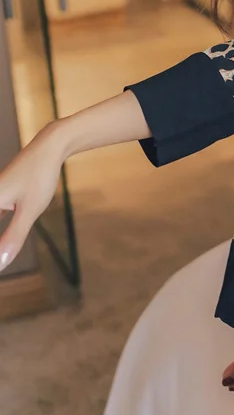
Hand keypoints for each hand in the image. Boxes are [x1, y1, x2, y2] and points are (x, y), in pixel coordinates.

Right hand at [0, 124, 65, 272]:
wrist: (49, 148)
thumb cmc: (39, 177)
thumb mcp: (29, 211)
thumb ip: (13, 237)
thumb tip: (0, 264)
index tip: (0, 266)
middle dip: (0, 247)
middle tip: (3, 265)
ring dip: (0, 241)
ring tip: (3, 258)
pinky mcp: (3, 195)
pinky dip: (1, 233)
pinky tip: (4, 243)